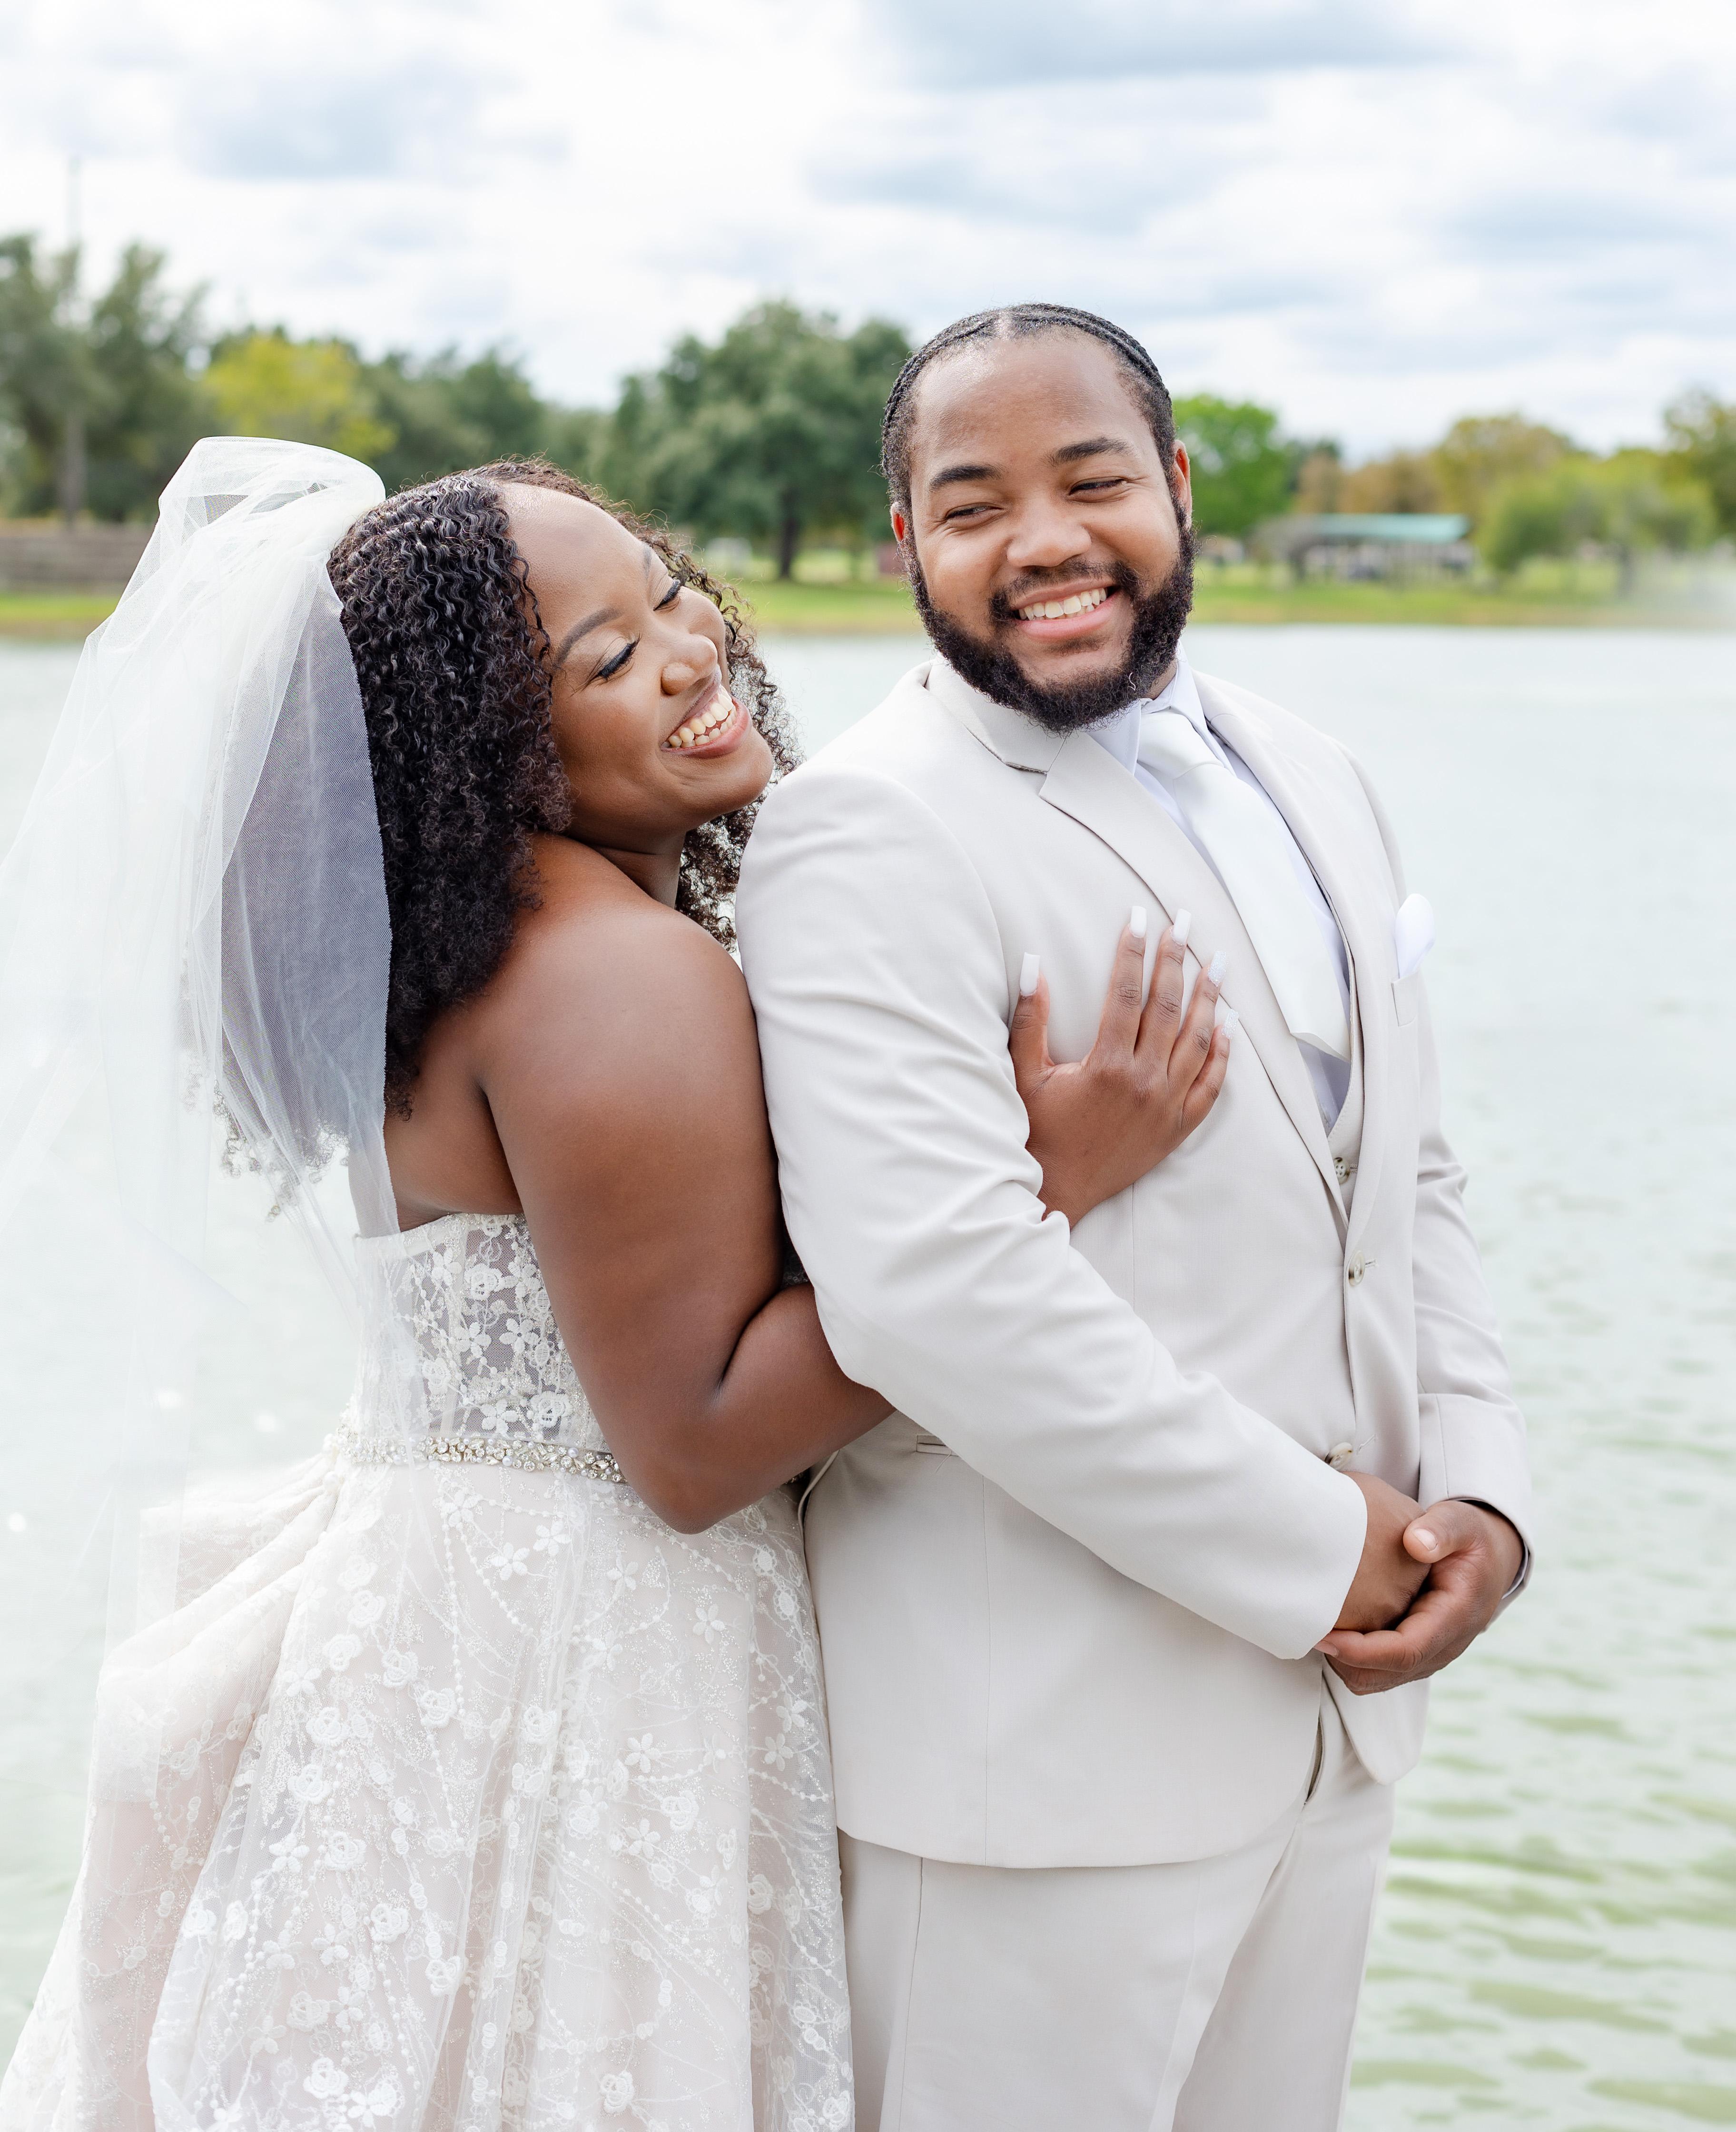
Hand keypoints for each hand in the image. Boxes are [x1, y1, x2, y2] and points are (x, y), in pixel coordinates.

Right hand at [1012, 909, 1231, 1225]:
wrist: (1057, 1191)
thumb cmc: (1037, 1132)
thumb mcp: (1025, 1075)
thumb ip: (1030, 1020)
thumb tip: (1032, 966)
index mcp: (1107, 1065)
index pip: (1125, 993)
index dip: (1132, 952)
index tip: (1139, 918)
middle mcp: (1144, 1082)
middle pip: (1168, 1008)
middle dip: (1176, 960)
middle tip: (1185, 922)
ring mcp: (1166, 1105)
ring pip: (1198, 1041)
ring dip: (1210, 998)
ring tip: (1218, 962)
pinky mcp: (1177, 1128)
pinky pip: (1211, 1086)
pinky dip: (1223, 1054)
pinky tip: (1229, 1025)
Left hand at [1320, 1500, 1523, 1694]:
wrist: (1488, 1562)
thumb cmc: (1470, 1541)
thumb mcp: (1463, 1524)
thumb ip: (1442, 1529)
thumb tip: (1416, 1543)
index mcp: (1453, 1619)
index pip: (1405, 1651)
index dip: (1362, 1651)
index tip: (1324, 1635)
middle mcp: (1441, 1648)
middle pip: (1384, 1675)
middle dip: (1342, 1661)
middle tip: (1304, 1628)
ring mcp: (1425, 1656)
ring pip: (1375, 1680)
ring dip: (1343, 1662)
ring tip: (1313, 1627)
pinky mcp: (1411, 1655)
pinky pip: (1374, 1672)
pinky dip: (1349, 1659)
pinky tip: (1331, 1626)